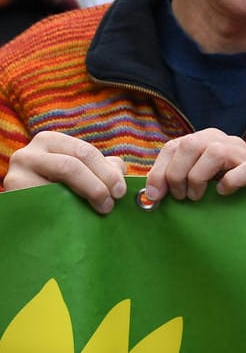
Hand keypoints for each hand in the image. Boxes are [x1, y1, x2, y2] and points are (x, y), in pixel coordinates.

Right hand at [3, 131, 127, 213]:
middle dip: (98, 184)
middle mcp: (29, 153)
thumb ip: (101, 167)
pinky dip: (64, 209)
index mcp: (48, 141)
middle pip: (71, 165)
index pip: (84, 151)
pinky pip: (43, 202)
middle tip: (111, 203)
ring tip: (100, 209)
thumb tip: (119, 170)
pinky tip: (76, 217)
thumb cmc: (57, 191)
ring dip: (86, 195)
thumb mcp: (79, 172)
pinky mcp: (12, 195)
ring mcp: (16, 174)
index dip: (107, 172)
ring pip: (56, 183)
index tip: (121, 192)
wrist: (25, 213)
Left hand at [142, 128, 245, 204]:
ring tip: (197, 197)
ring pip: (214, 153)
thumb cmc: (217, 192)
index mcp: (202, 140)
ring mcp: (242, 152)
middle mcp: (222, 140)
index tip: (155, 195)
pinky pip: (243, 169)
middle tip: (180, 196)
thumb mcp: (191, 183)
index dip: (159, 171)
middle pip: (190, 145)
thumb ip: (172, 183)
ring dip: (199, 179)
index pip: (174, 146)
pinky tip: (222, 193)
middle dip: (177, 175)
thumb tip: (149, 195)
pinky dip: (229, 182)